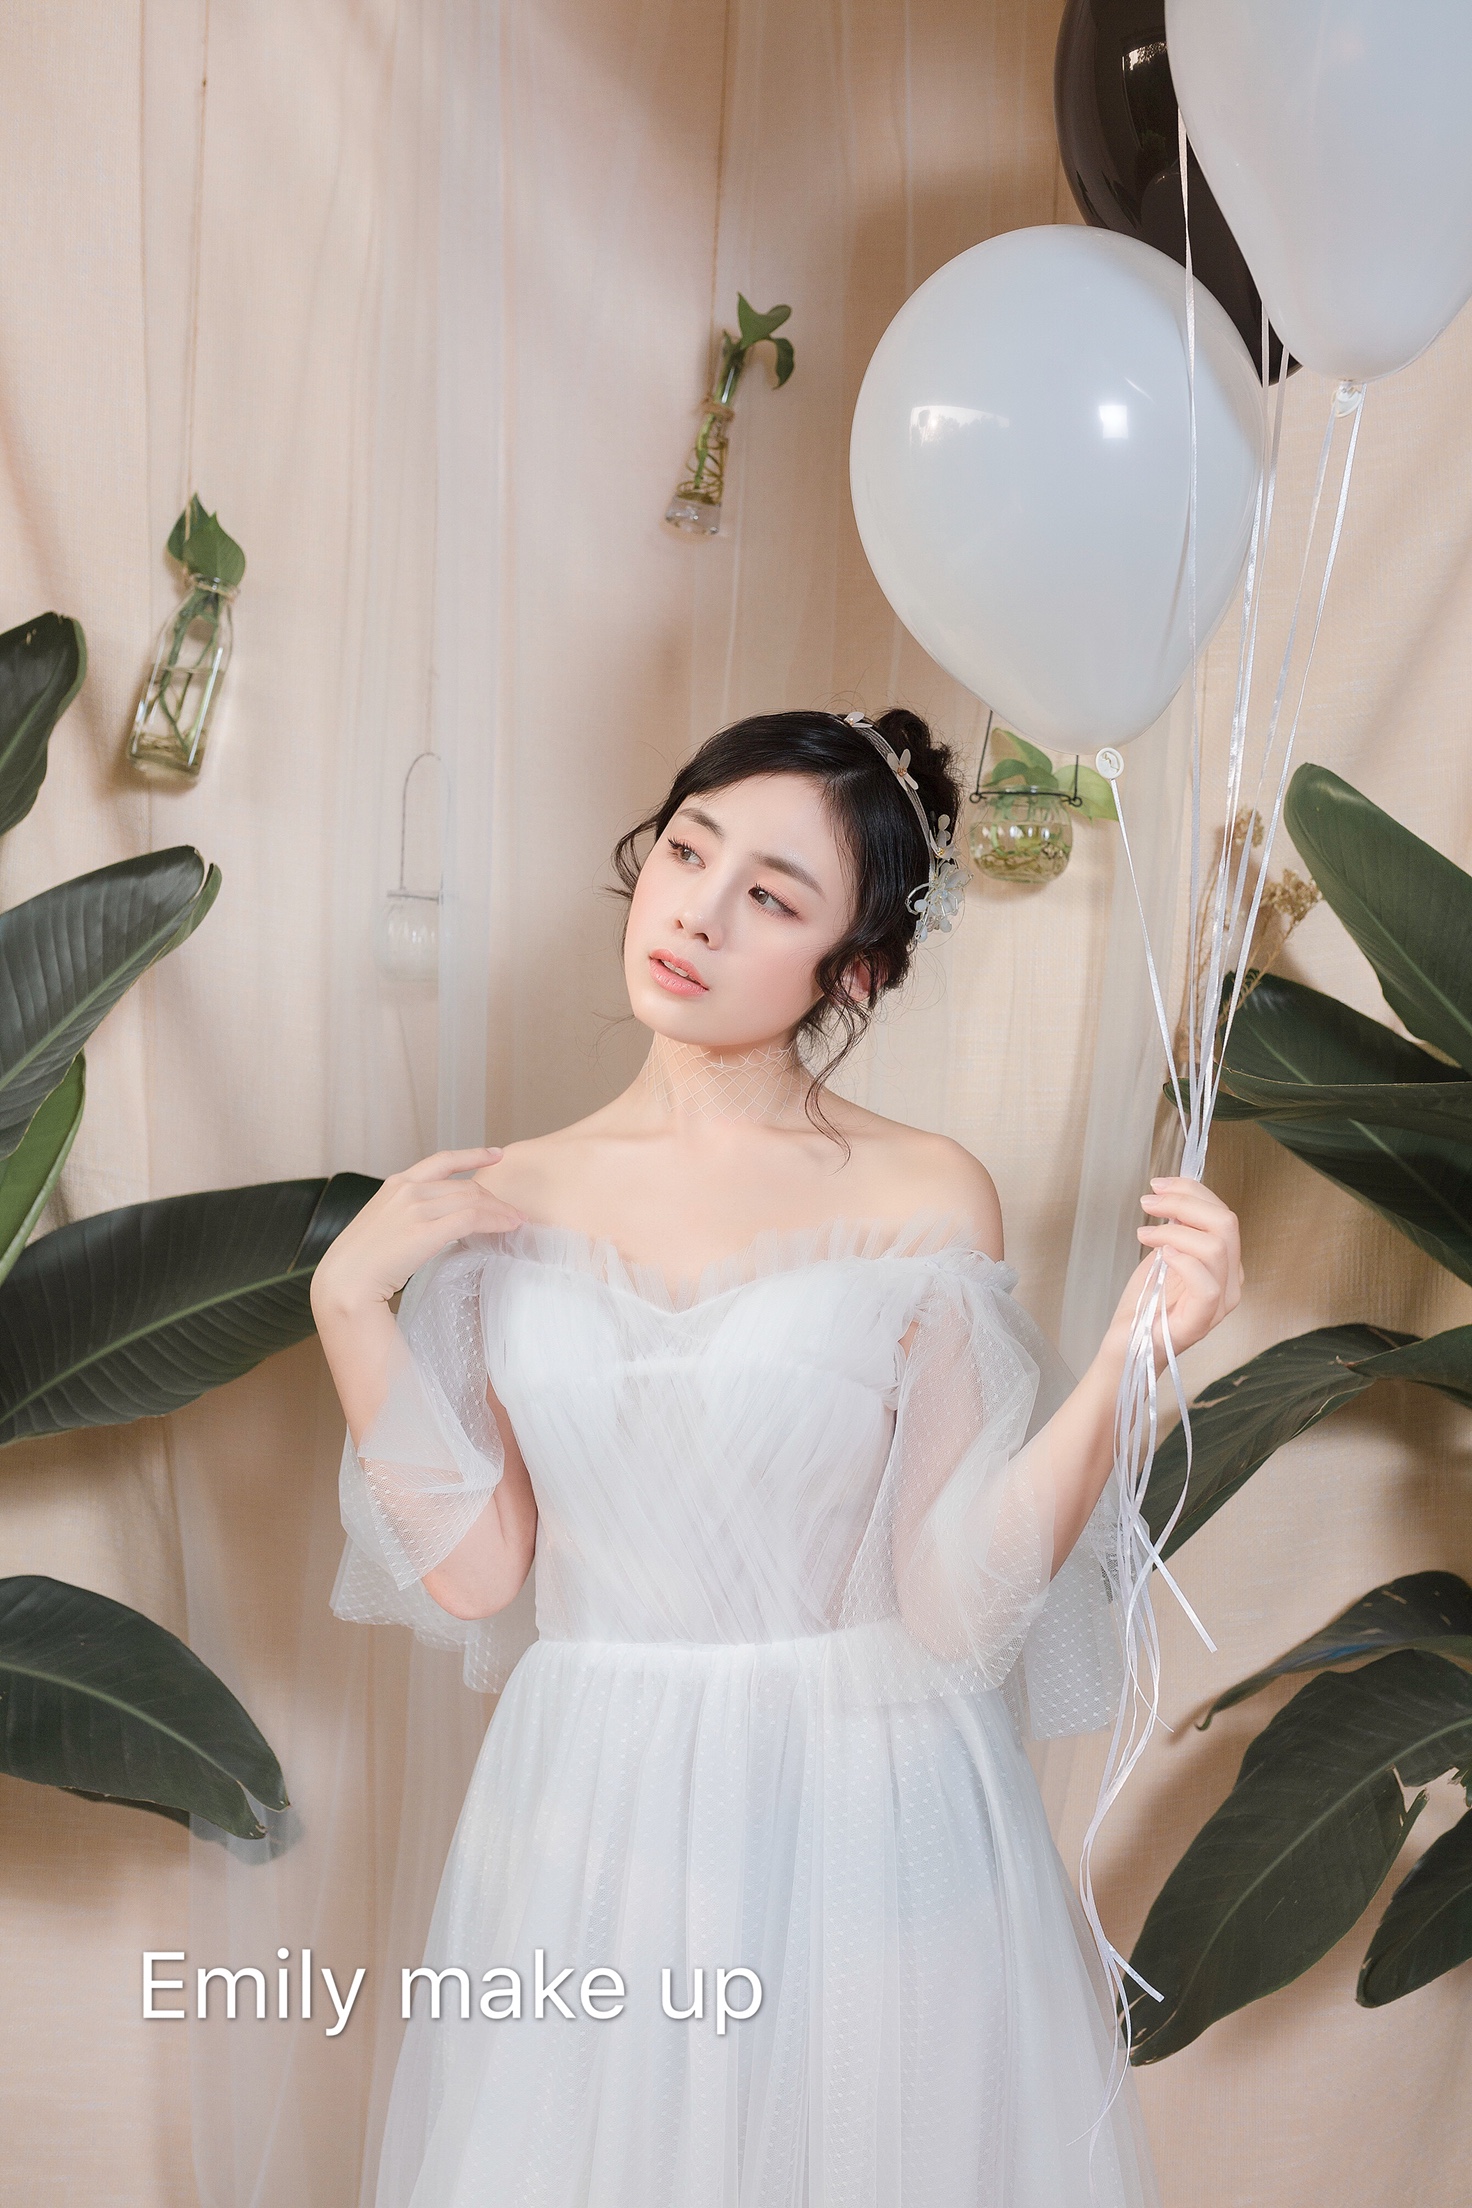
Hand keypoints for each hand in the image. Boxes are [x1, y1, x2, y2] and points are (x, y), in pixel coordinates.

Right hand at [309, 1147, 524, 1320]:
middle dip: (493, 1198)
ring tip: (516, 1221)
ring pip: (472, 1200)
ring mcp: (416, 1208)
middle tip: (512, 1211)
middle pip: (465, 1186)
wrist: (345, 1279)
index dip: (472, 1155)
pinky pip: (472, 1219)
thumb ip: (407, 1214)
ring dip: (500, 1211)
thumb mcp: (383, 1223)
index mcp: (396, 1184)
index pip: (441, 1161)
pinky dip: (495, 1221)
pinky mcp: (426, 1230)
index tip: (496, 1153)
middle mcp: (408, 1190)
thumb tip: (434, 1222)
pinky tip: (507, 1227)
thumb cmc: (361, 1261)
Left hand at [1104, 1175, 1242, 1370]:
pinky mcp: (1201, 1322)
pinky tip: (1161, 1255)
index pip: (1223, 1215)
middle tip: (1149, 1203)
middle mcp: (1230, 1283)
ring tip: (1145, 1235)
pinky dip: (1183, 1261)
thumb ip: (1176, 1229)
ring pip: (1216, 1247)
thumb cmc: (1144, 1304)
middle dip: (1184, 1202)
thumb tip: (1173, 1195)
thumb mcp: (1163, 1255)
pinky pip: (1206, 1284)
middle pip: (1226, 1224)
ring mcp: (1220, 1305)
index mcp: (1225, 1264)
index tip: (1158, 1185)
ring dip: (1174, 1230)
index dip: (1192, 1191)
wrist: (1127, 1346)